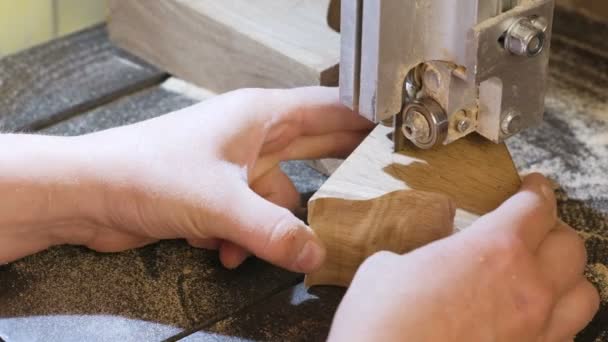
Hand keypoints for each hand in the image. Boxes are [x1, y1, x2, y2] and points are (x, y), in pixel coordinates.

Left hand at [41, 87, 370, 271]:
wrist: (89, 194)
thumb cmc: (144, 172)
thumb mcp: (219, 203)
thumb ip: (272, 230)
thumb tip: (313, 253)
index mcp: (258, 115)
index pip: (328, 107)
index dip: (364, 118)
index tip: (394, 135)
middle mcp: (250, 135)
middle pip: (312, 147)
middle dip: (337, 170)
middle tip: (373, 183)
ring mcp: (234, 164)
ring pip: (279, 195)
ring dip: (271, 225)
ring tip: (254, 244)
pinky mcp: (216, 192)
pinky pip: (249, 216)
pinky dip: (241, 236)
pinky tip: (221, 250)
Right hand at [329, 174, 598, 340]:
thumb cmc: (381, 320)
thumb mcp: (386, 267)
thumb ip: (418, 256)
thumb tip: (416, 262)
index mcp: (494, 249)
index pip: (535, 207)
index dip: (537, 190)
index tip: (534, 186)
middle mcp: (529, 288)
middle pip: (570, 246)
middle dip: (552, 231)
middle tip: (533, 229)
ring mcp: (538, 331)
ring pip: (584, 294)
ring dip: (566, 278)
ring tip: (543, 275)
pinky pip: (566, 335)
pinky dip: (555, 320)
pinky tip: (529, 317)